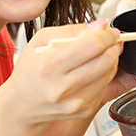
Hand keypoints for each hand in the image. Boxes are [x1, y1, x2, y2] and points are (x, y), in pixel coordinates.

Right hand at [4, 20, 123, 125]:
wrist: (23, 105)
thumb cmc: (31, 70)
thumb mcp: (42, 40)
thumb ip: (73, 29)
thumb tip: (101, 25)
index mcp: (50, 66)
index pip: (93, 45)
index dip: (107, 35)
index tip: (109, 31)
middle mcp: (63, 87)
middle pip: (106, 60)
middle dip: (113, 46)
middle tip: (109, 41)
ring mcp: (76, 101)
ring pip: (110, 73)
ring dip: (110, 59)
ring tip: (98, 55)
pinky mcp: (85, 110)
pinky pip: (106, 86)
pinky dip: (104, 75)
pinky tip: (91, 71)